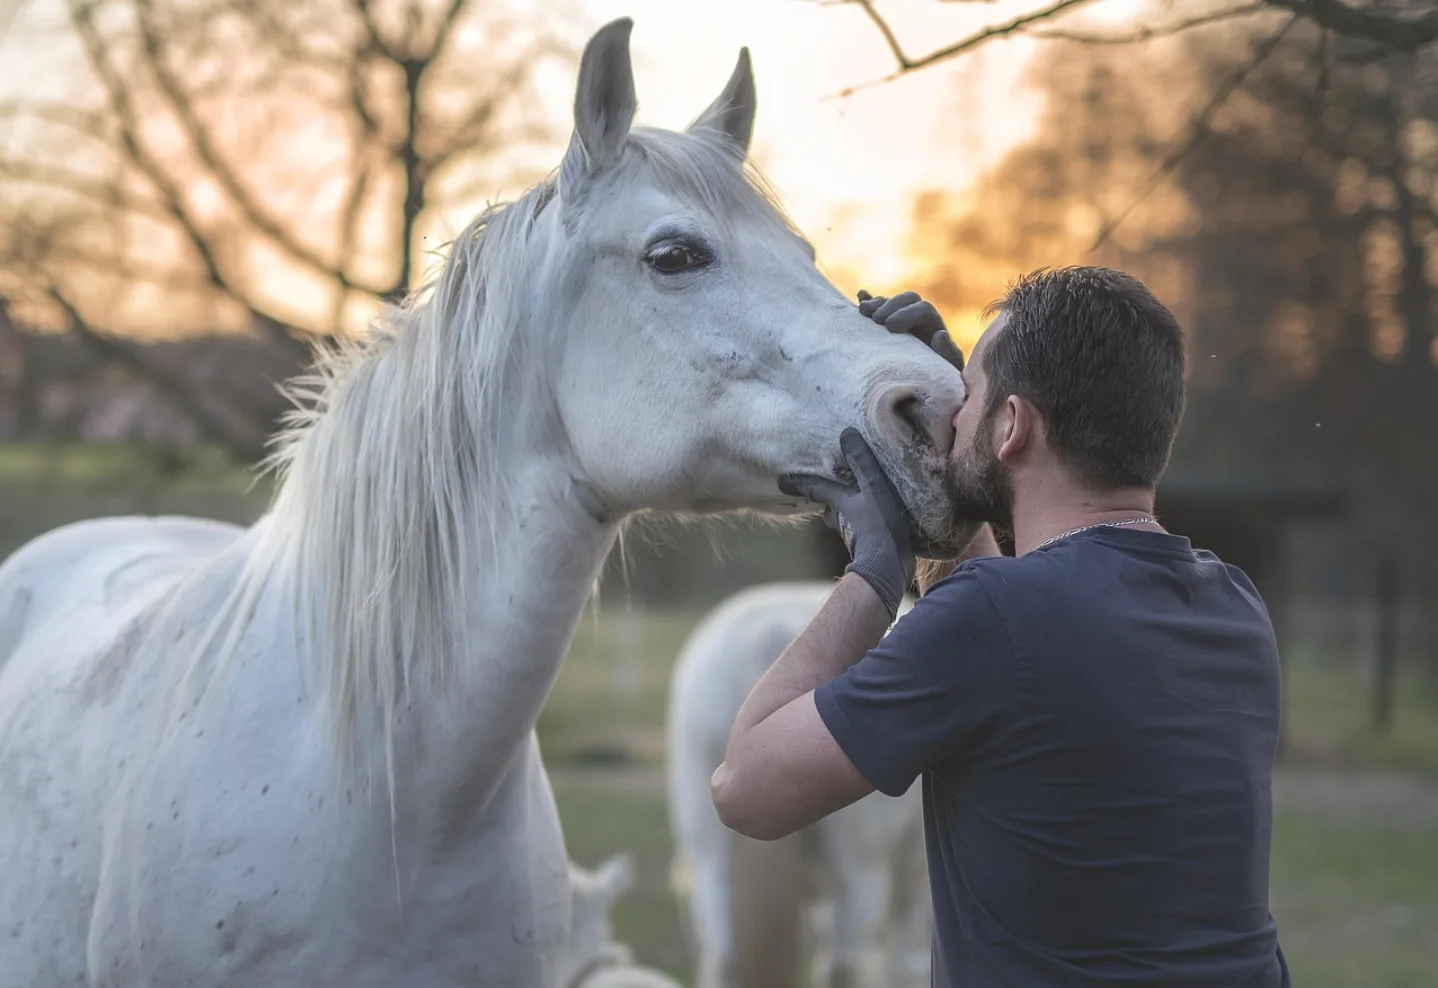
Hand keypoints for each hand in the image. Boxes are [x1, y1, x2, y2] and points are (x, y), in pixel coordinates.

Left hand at [779, 427, 914, 617]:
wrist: (888, 566)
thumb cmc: (879, 525)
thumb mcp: (873, 487)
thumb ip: (861, 462)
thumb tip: (846, 432)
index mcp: (838, 502)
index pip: (813, 488)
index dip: (798, 482)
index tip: (779, 481)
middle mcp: (841, 517)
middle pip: (828, 503)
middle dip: (824, 495)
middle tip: (820, 486)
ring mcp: (854, 532)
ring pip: (842, 516)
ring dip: (845, 507)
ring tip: (854, 497)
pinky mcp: (868, 543)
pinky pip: (860, 525)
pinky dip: (863, 518)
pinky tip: (875, 516)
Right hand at [857, 289, 964, 372]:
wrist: (924, 393)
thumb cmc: (939, 381)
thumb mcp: (947, 370)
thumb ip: (948, 353)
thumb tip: (940, 334)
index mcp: (934, 327)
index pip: (924, 309)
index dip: (907, 314)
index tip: (890, 326)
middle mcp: (919, 320)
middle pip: (908, 299)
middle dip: (891, 305)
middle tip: (877, 320)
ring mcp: (900, 321)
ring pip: (891, 302)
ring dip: (877, 303)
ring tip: (864, 311)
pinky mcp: (884, 328)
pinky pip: (877, 309)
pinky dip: (868, 302)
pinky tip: (861, 296)